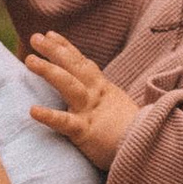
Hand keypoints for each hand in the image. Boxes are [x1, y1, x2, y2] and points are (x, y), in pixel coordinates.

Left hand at [28, 30, 143, 170]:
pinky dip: (49, 116)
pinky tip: (33, 110)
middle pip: (74, 67)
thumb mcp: (118, 107)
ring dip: (49, 71)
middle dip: (54, 51)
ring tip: (30, 60)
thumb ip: (104, 98)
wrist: (152, 149)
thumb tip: (94, 95)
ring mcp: (91, 112)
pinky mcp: (87, 132)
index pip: (83, 63)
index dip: (66, 48)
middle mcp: (97, 95)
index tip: (50, 34)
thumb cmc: (134, 133)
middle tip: (35, 38)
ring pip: (69, 86)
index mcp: (104, 89)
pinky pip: (66, 122)